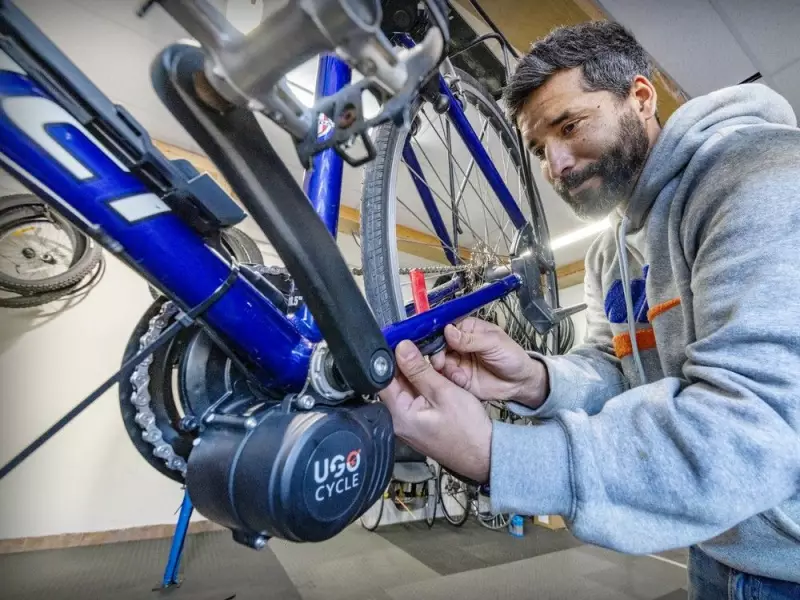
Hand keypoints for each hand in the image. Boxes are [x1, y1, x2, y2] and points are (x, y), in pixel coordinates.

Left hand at [379, 340, 491, 482]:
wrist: (484, 454)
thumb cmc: (467, 431)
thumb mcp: (444, 392)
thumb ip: (419, 370)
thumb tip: (401, 349)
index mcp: (398, 415)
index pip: (382, 379)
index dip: (390, 358)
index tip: (402, 342)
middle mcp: (398, 420)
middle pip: (393, 382)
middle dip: (407, 364)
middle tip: (423, 350)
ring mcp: (408, 422)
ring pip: (405, 387)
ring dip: (417, 374)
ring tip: (435, 367)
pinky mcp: (417, 421)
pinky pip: (415, 396)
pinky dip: (424, 385)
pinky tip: (437, 379)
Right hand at [430, 317, 547, 408]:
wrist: (520, 383)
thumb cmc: (511, 356)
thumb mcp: (493, 343)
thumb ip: (470, 339)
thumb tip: (447, 330)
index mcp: (467, 329)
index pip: (445, 327)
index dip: (437, 334)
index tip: (434, 343)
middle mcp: (458, 344)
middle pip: (438, 346)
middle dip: (437, 354)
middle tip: (440, 362)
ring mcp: (457, 361)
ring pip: (440, 362)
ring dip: (444, 368)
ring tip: (457, 374)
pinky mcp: (458, 378)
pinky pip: (447, 378)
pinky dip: (451, 379)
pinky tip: (462, 381)